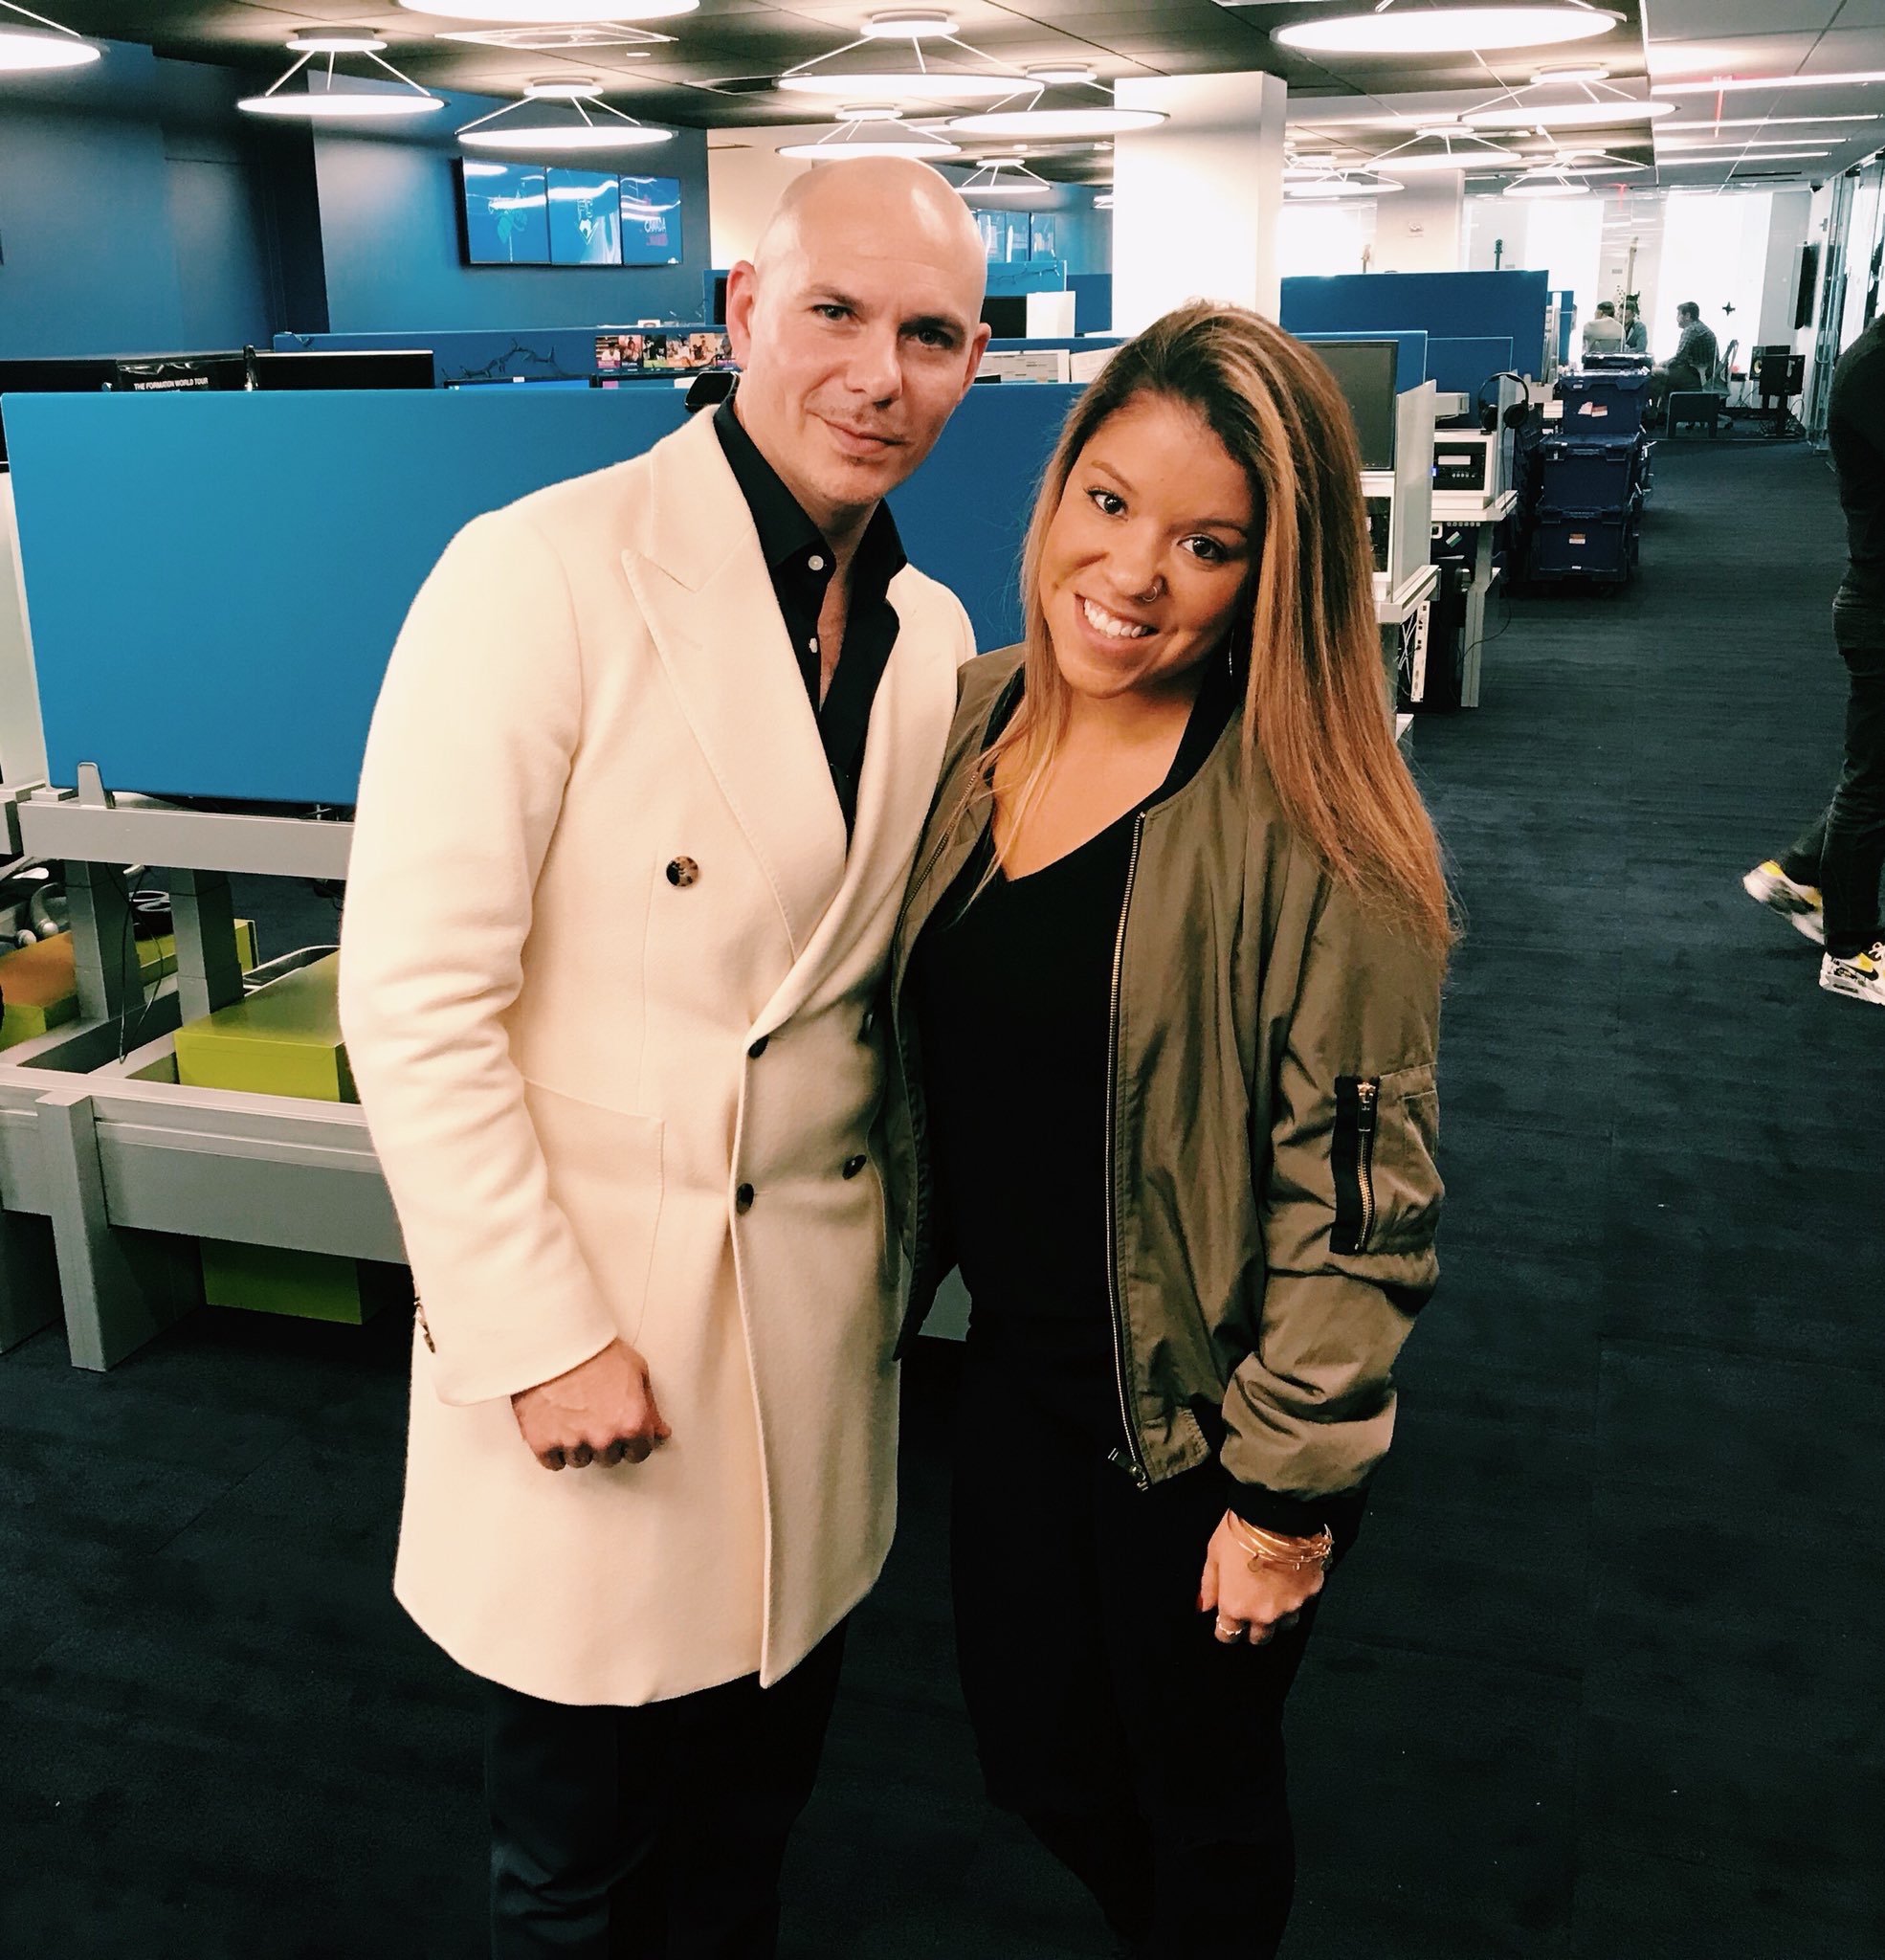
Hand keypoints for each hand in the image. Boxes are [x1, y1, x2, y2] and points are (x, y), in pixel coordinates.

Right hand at [511, 1339, 670, 1471]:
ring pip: (580, 1460)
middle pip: (609, 1458)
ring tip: (573, 1415)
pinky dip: (554, 1450)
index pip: (639, 1453)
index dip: (632, 1440)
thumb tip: (660, 1431)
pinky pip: (553, 1463)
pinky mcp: (543, 1443)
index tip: (622, 1430)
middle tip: (595, 1415)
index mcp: (632, 1422)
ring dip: (578, 1445)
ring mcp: (573, 1442)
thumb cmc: (595, 1349)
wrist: (554, 1341)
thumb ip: (651, 1407)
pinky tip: (556, 1426)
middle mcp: (604, 1438)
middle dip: (604, 1441)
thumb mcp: (636, 1371)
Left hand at [1198, 1512, 1324, 1646]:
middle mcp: (1264, 1614)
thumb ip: (1209, 1585)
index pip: (1228, 1636)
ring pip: (1285, 1625)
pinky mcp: (1311, 1592)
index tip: (1226, 1617)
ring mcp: (1290, 1606)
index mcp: (1236, 1607)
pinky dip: (1296, 1595)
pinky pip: (1303, 1602)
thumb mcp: (1214, 1554)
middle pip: (1259, 1638)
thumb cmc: (1240, 1530)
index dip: (1225, 1628)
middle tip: (1250, 1605)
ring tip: (1273, 1594)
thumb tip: (1203, 1607)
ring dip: (1277, 1616)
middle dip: (1252, 1628)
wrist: (1277, 1512)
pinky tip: (1291, 1576)